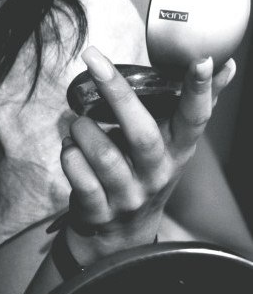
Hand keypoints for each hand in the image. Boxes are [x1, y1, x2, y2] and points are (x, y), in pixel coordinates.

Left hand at [60, 46, 234, 265]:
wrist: (123, 234)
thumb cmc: (147, 172)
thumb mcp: (174, 144)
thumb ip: (192, 105)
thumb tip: (224, 65)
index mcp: (178, 151)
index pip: (195, 119)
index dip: (199, 91)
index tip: (201, 60)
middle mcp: (157, 174)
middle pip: (142, 134)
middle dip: (117, 92)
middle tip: (94, 59)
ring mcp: (128, 195)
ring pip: (104, 155)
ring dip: (83, 129)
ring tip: (78, 123)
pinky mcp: (99, 210)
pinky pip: (79, 176)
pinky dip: (69, 154)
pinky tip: (71, 147)